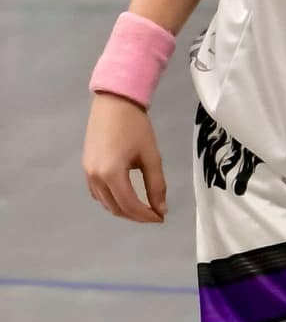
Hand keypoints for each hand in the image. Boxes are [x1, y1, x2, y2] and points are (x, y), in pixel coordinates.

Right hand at [84, 93, 165, 223]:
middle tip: (155, 214)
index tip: (161, 218)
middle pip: (116, 208)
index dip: (146, 216)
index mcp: (111, 174)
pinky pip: (98, 192)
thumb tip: (161, 209)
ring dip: (124, 209)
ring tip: (144, 208)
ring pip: (105, 202)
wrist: (114, 103)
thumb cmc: (136, 127)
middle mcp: (95, 177)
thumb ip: (156, 186)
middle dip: (136, 216)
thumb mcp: (151, 157)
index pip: (129, 205)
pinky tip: (126, 197)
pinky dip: (112, 200)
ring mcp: (87, 172)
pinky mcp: (86, 167)